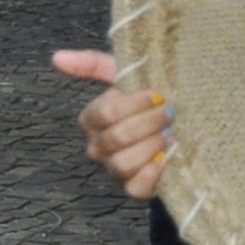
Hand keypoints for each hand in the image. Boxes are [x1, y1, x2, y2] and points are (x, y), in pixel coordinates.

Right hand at [54, 48, 174, 200]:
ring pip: (121, 164)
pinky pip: (134, 188)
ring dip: (151, 146)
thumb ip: (92, 63)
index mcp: (94, 120)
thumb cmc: (154, 97)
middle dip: (148, 123)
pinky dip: (151, 173)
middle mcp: (100, 146)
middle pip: (114, 138)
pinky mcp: (136, 187)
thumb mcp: (126, 74)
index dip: (133, 104)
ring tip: (170, 134)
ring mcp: (116, 169)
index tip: (159, 95)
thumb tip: (56, 57)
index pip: (103, 114)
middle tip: (171, 113)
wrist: (188, 123)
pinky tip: (167, 157)